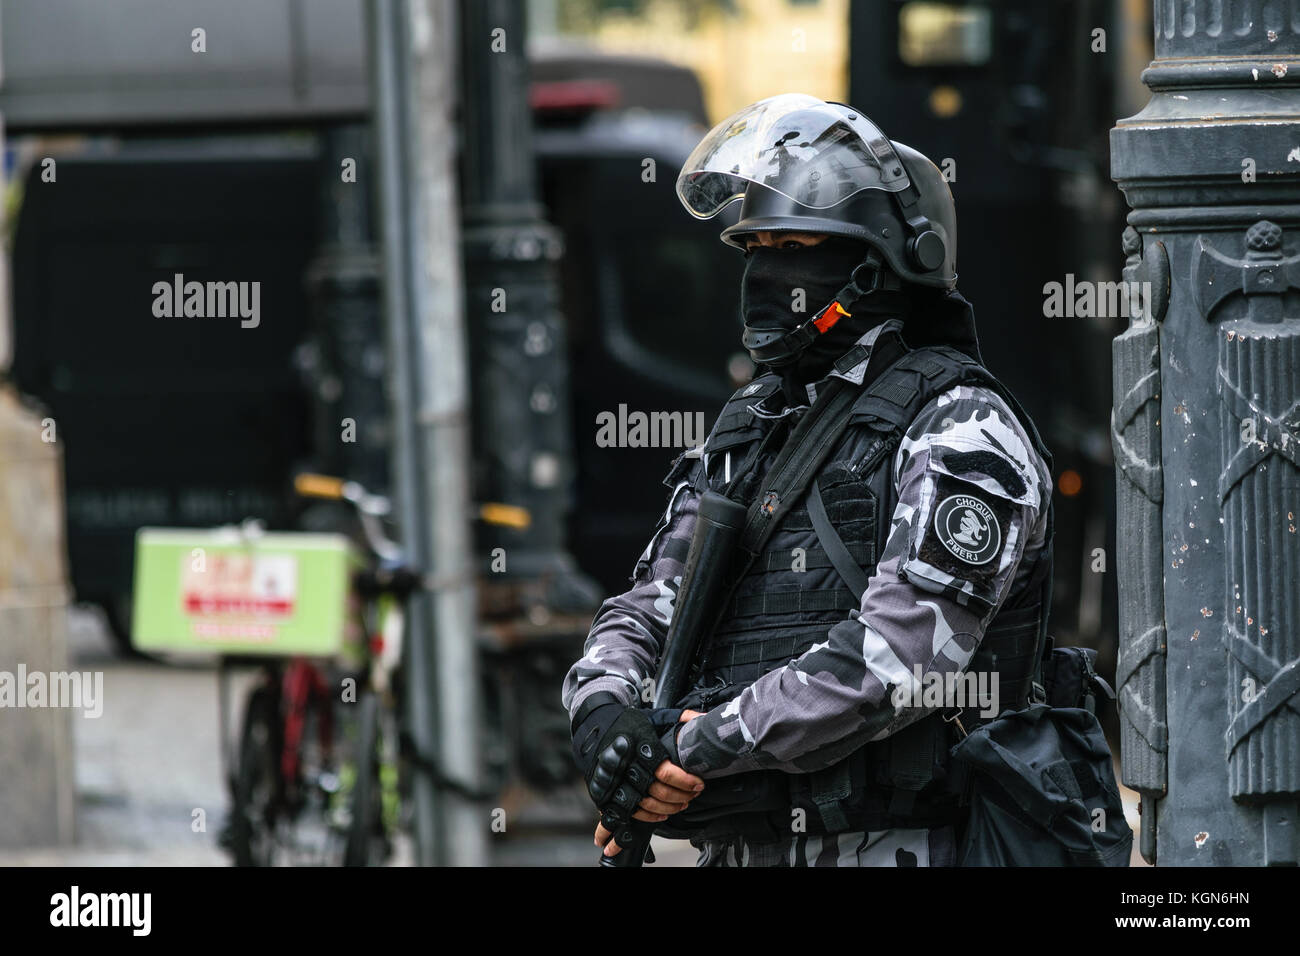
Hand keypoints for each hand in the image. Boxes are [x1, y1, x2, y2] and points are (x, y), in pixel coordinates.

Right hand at [595, 710, 703, 858]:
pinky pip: (630, 811)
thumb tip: (704, 718)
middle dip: (680, 796)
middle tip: (693, 794)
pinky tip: (662, 813)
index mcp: (639, 744)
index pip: (665, 770)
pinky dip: (649, 815)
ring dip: (668, 808)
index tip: (699, 784)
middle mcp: (625, 763)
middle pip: (657, 790)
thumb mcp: (655, 716)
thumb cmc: (628, 723)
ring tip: (682, 804)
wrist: (595, 725)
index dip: (685, 781)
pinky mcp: (605, 791)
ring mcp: (614, 779)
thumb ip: (680, 718)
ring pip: (645, 803)